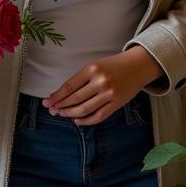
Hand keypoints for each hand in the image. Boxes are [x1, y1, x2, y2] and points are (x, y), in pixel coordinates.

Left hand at [43, 47, 161, 125]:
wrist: (137, 66)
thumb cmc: (113, 65)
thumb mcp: (95, 66)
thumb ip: (80, 79)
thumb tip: (61, 95)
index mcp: (92, 69)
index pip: (69, 87)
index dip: (56, 96)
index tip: (47, 102)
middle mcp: (100, 81)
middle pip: (74, 99)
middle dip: (60, 106)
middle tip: (52, 110)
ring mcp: (109, 94)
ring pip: (84, 109)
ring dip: (70, 114)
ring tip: (62, 114)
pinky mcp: (117, 104)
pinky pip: (98, 116)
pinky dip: (86, 121)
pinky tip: (77, 120)